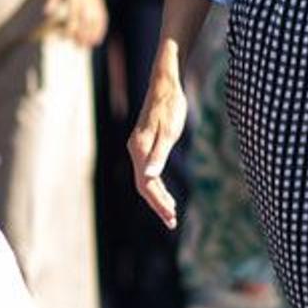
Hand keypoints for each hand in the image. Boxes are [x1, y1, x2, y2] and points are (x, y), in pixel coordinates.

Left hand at [43, 0, 108, 47]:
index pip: (74, 14)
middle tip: (78, 47)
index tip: (67, 38)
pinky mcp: (100, 2)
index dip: (71, 28)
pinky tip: (98, 38)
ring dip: (94, 34)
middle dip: (83, 35)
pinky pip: (103, 17)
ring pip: (97, 21)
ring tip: (90, 46)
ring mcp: (95, 1)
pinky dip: (102, 29)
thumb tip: (47, 13)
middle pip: (87, 21)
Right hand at [128, 72, 187, 229]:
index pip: (146, 184)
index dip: (158, 202)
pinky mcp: (144, 145)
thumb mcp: (170, 132)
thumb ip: (159, 155)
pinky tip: (167, 194)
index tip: (171, 216)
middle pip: (144, 186)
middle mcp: (136, 151)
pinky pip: (148, 172)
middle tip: (172, 222)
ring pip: (145, 181)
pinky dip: (157, 186)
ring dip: (157, 198)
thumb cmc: (170, 106)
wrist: (165, 85)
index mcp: (141, 150)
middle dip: (158, 205)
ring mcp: (138, 148)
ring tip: (171, 214)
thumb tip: (149, 177)